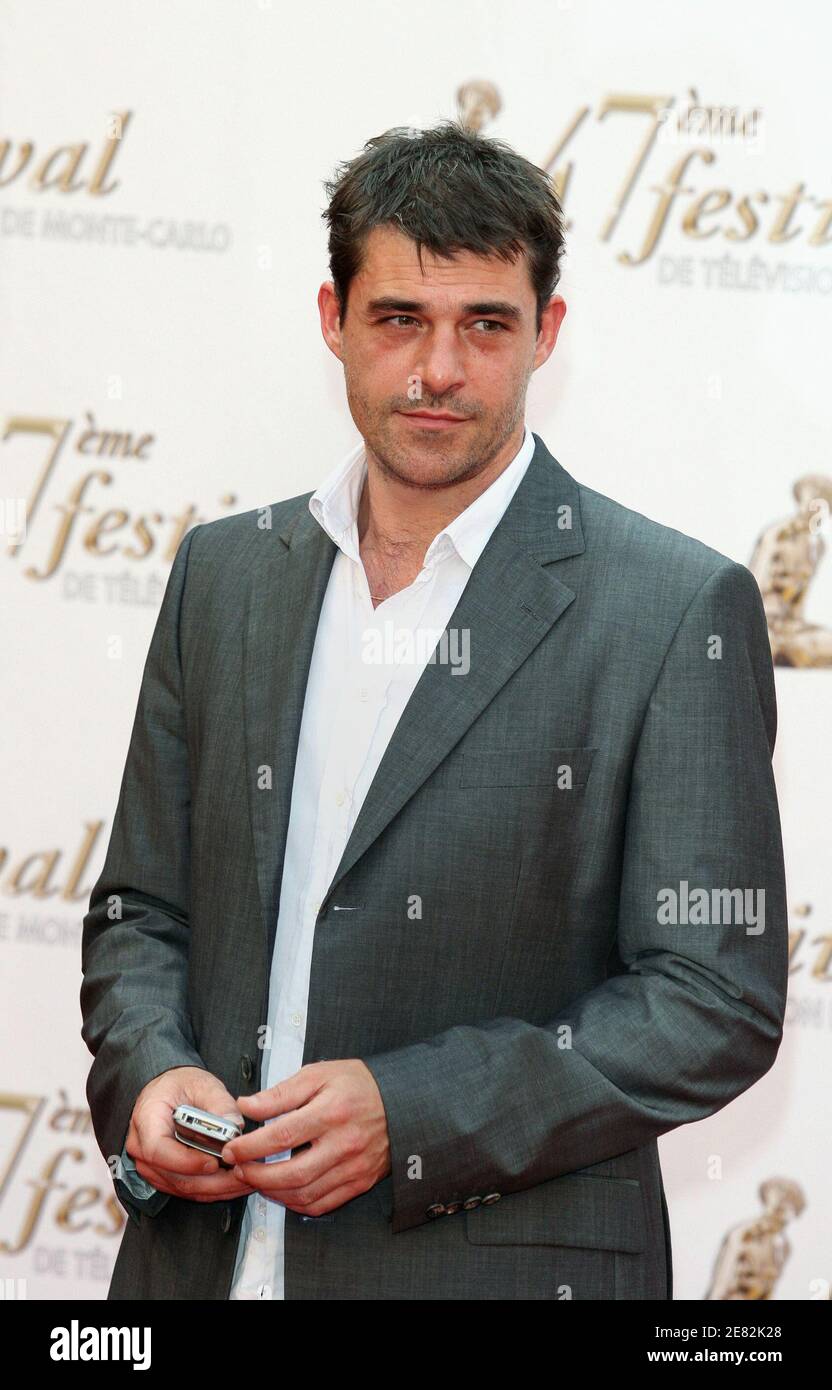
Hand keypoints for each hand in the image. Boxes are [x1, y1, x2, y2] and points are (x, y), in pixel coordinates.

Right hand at [125, 1065, 256, 1202]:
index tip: (214, 1162)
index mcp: (147, 1119)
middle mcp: (141, 1147)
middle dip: (212, 1181)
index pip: (158, 1149)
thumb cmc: (180, 1086)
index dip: (187, 1161)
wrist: (168, 1091)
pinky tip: (233, 1182)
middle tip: (242, 1174)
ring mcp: (150, 1165)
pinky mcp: (163, 1176)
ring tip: (245, 1180)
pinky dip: (211, 1189)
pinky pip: (186, 1189)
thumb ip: (219, 1103)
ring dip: (216, 1189)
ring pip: (183, 1188)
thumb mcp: (202, 1084)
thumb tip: (235, 1125)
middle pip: (174, 1176)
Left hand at [221, 1060, 390, 1215]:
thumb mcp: (319, 1074)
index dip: (251, 1146)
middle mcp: (345, 1143)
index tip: (232, 1148)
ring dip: (273, 1191)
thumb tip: (247, 1106)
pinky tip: (283, 1189)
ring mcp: (354, 1167)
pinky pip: (323, 1204)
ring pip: (305, 1194)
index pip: (282, 1135)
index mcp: (332, 1111)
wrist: (402, 1101)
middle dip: (257, 1175)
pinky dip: (297, 1202)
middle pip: (292, 1174)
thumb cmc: (357, 1084)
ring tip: (257, 1178)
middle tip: (238, 1168)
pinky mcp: (360, 1182)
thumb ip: (281, 1092)